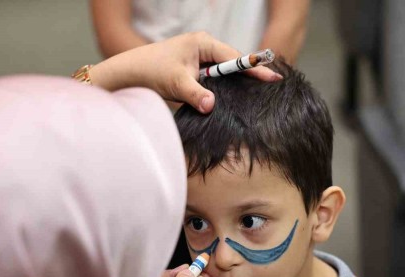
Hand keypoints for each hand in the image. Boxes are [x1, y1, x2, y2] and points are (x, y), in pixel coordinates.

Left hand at [89, 31, 281, 112]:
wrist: (130, 73)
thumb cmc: (151, 71)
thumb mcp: (176, 83)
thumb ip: (195, 94)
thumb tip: (212, 105)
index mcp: (203, 43)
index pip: (235, 57)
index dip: (254, 68)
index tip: (272, 77)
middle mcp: (205, 47)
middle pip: (234, 64)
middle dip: (251, 74)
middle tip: (273, 84)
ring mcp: (201, 59)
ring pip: (226, 73)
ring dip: (239, 83)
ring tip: (262, 91)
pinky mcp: (197, 70)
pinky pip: (217, 79)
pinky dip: (226, 87)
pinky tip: (239, 97)